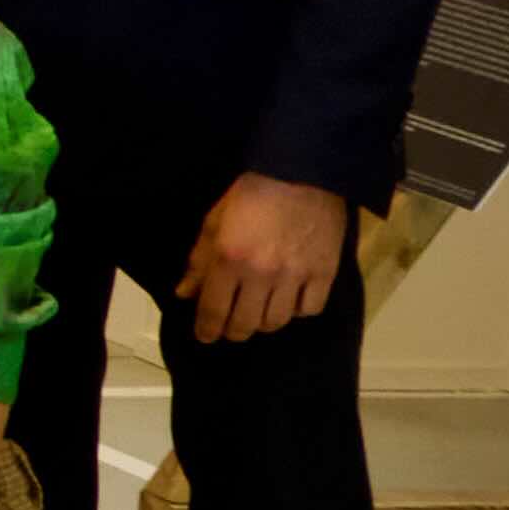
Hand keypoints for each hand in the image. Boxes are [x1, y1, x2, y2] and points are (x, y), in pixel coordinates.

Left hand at [181, 170, 357, 345]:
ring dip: (263, 322)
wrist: (304, 173)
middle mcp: (262, 273)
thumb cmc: (252, 194)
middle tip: (230, 328)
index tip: (205, 336)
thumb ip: (199, 261)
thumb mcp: (215, 222)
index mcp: (229, 259)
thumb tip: (184, 294)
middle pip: (245, 323)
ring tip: (258, 314)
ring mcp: (296, 275)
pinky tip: (290, 301)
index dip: (207, 329)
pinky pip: (309, 309)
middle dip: (233, 331)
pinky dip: (297, 311)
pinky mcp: (325, 272)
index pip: (213, 310)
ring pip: (276, 321)